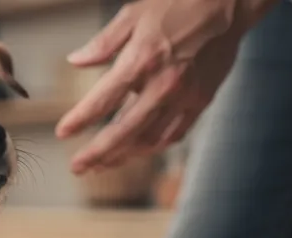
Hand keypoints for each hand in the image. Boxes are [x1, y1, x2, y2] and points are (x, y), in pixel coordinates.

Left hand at [56, 0, 276, 174]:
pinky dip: (151, 147)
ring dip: (123, 156)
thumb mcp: (133, 14)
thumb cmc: (177, 5)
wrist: (229, 5)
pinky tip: (135, 151)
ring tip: (101, 164)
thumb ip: (103, 43)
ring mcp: (185, 97)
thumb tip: (76, 61)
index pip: (103, 99)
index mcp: (141, 60)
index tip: (62, 133)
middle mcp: (164, 85)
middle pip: (124, 131)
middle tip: (77, 167)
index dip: (80, 120)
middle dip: (97, 153)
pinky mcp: (201, 102)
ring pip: (149, 140)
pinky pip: (173, 135)